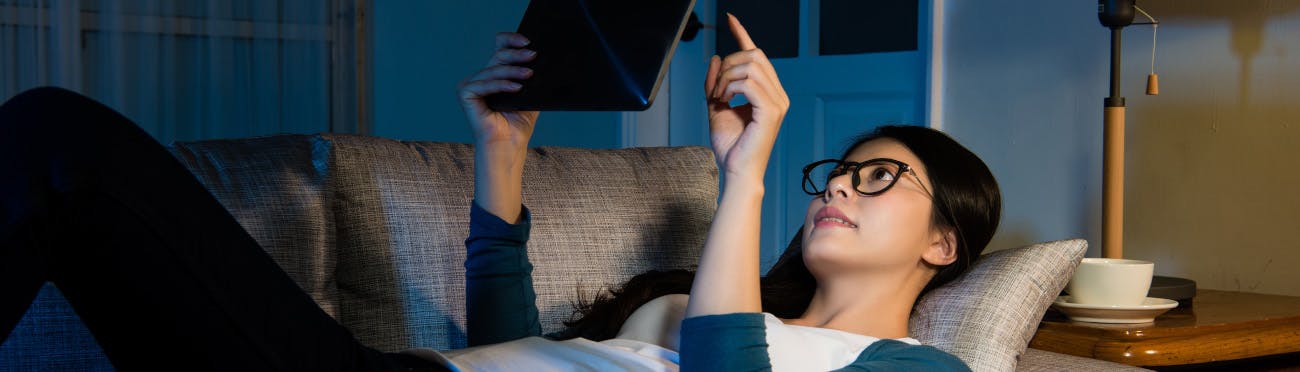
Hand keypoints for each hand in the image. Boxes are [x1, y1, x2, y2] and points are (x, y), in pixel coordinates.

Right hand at [458, 32, 539, 148]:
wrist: (508, 147)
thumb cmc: (518, 125)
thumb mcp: (530, 95)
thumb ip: (531, 77)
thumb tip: (540, 58)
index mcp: (494, 75)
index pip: (499, 48)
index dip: (511, 40)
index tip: (528, 41)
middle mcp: (480, 77)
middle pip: (498, 56)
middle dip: (517, 55)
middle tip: (533, 55)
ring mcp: (471, 85)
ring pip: (494, 70)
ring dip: (513, 71)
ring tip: (529, 75)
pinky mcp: (465, 94)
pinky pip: (485, 84)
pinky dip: (502, 85)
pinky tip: (516, 87)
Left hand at [705, 14, 789, 184]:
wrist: (736, 172)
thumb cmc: (730, 146)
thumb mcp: (716, 107)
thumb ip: (716, 83)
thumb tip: (716, 57)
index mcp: (769, 93)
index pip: (757, 56)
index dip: (742, 34)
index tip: (730, 19)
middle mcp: (778, 95)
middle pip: (754, 55)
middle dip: (728, 64)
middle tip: (714, 88)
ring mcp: (778, 102)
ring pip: (750, 65)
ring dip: (726, 77)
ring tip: (717, 97)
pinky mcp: (772, 111)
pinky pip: (748, 82)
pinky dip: (730, 86)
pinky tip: (723, 100)